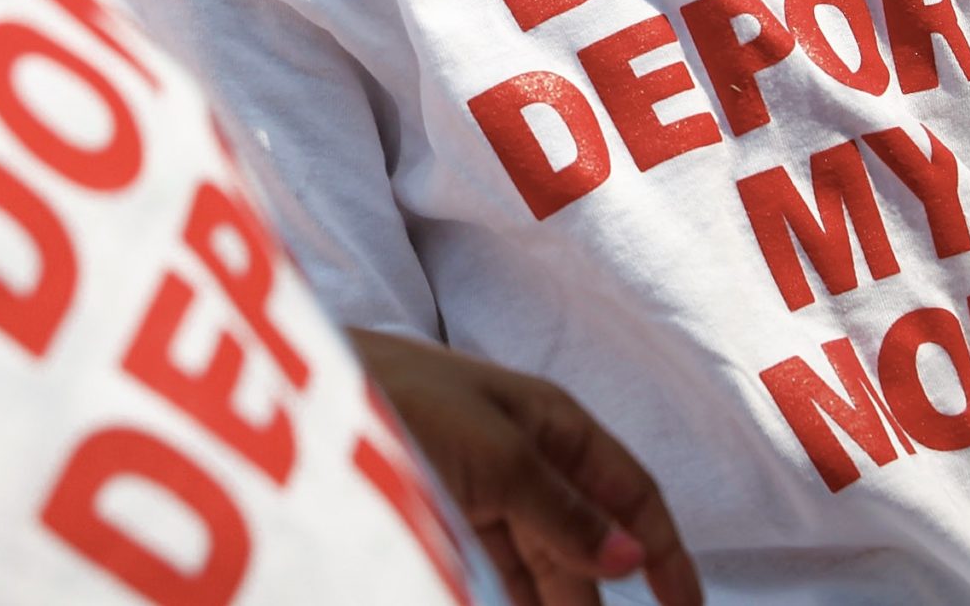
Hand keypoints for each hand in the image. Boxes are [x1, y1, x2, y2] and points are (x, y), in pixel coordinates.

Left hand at [350, 329, 700, 605]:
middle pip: (585, 536)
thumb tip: (629, 556)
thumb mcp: (499, 458)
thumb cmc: (406, 399)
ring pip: (541, 557)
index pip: (630, 490)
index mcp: (553, 422)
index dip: (664, 549)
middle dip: (600, 593)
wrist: (306, 384)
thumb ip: (564, 514)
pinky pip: (497, 563)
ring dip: (560, 598)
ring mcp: (485, 480)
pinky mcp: (444, 507)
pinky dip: (516, 594)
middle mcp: (526, 451)